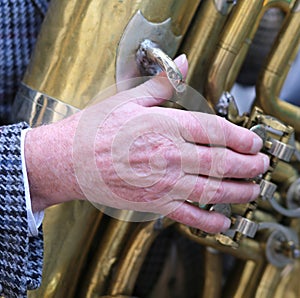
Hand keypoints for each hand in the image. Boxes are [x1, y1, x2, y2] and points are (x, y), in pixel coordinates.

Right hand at [25, 54, 268, 232]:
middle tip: (261, 166)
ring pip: (210, 190)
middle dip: (247, 165)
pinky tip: (223, 221)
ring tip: (252, 190)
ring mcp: (162, 182)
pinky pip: (187, 215)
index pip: (215, 131)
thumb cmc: (96, 130)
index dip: (240, 137)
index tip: (253, 143)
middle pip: (220, 161)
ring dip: (237, 191)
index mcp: (165, 126)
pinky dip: (209, 221)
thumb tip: (183, 63)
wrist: (69, 160)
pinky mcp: (153, 203)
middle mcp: (169, 155)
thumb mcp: (129, 99)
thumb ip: (162, 84)